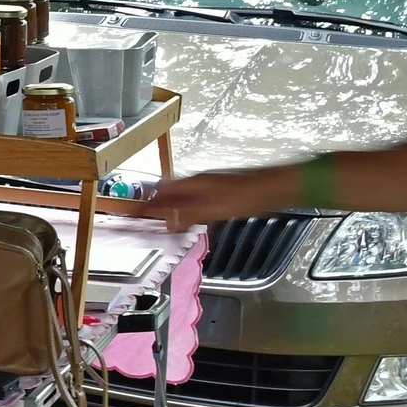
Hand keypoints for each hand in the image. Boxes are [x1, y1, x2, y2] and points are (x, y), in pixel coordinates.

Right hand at [146, 169, 289, 233]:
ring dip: (172, 208)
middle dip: (157, 206)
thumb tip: (166, 224)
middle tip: (147, 221)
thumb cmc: (244, 196)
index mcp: (191, 184)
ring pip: (182, 196)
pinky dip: (186, 210)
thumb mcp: (212, 209)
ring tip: (166, 223)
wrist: (272, 188)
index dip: (147, 205)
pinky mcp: (219, 191)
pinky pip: (194, 200)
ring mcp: (208, 185)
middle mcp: (197, 182)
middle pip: (169, 192)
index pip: (161, 193)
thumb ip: (187, 216)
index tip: (134, 216)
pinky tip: (191, 219)